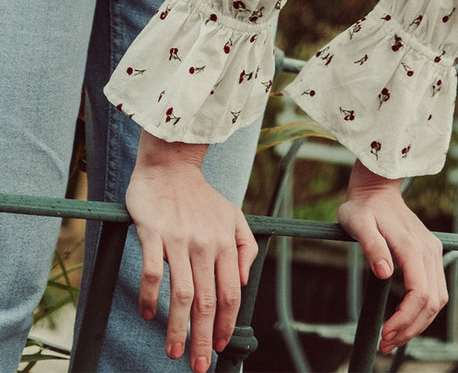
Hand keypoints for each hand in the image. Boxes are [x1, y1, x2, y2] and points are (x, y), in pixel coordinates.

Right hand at [126, 131, 257, 372]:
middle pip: (208, 301)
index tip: (221, 346)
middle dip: (205, 338)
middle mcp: (205, 244)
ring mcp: (179, 240)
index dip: (227, 323)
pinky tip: (149, 314)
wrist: (171, 167)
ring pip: (182, 295)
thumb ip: (245, 247)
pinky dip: (151, 299)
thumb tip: (243, 281)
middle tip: (199, 366)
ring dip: (177, 329)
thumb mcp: (233, 216)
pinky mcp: (154, 234)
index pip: (230, 293)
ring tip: (174, 352)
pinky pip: (152, 274)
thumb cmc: (201, 196)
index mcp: (226, 242)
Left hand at [337, 160, 446, 354]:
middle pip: (432, 302)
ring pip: (438, 299)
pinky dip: (423, 310)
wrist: (377, 189)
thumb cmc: (363, 207)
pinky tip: (405, 320)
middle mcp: (429, 250)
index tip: (385, 333)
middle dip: (411, 328)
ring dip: (419, 323)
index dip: (405, 318)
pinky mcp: (430, 255)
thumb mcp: (357, 223)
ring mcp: (432, 252)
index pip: (419, 292)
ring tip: (393, 337)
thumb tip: (384, 273)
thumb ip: (372, 246)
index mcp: (412, 245)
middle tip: (385, 344)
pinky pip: (435, 289)